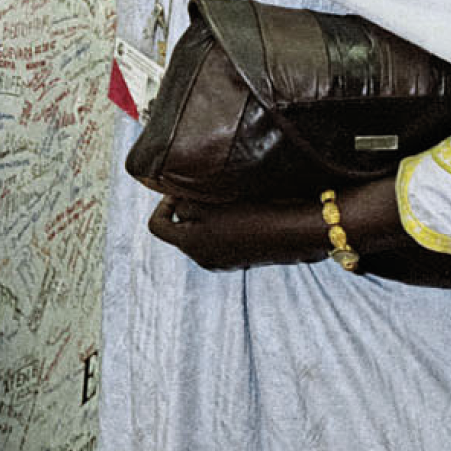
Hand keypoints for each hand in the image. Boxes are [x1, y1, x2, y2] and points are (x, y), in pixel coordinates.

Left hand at [146, 195, 323, 270]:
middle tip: (204, 189)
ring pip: (203, 232)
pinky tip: (242, 210)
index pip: (157, 226)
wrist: (292, 230)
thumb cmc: (248, 213)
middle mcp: (203, 258)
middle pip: (181, 229)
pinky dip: (226, 224)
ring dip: (208, 215)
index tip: (179, 189)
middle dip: (188, 207)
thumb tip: (175, 204)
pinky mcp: (243, 258)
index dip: (162, 203)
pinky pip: (223, 238)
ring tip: (225, 198)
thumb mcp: (206, 202)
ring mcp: (224, 261)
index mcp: (190, 245)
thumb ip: (181, 202)